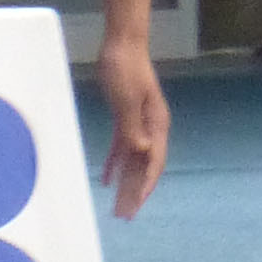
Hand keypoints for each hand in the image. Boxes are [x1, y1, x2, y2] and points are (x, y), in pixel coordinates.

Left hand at [97, 38, 169, 220]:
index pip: (153, 162)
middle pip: (143, 166)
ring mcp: (139, 124)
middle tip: (124, 216)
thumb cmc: (125, 67)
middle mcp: (151, 128)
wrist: (122, 44)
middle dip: (134, 192)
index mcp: (156, 124)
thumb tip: (142, 151)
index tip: (135, 205)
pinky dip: (114, 164)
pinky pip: (121, 148)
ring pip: (133, 161)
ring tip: (117, 207)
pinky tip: (105, 180)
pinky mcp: (125, 119)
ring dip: (125, 183)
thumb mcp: (126, 98)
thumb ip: (133, 126)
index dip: (144, 185)